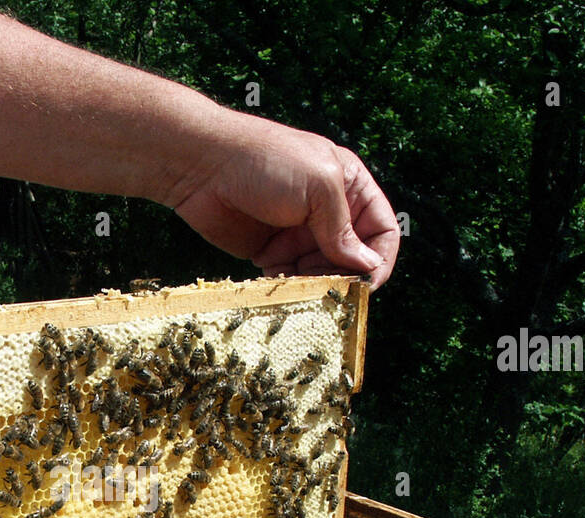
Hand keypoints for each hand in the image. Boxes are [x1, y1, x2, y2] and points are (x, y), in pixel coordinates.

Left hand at [169, 115, 399, 289]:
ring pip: (323, 273)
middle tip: (330, 289)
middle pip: (353, 258)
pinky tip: (279, 280)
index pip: (382, 230)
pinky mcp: (271, 252)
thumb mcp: (319, 186)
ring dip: (317, 285)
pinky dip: (291, 286)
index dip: (379, 259)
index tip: (368, 283)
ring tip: (303, 285)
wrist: (203, 167)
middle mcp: (328, 212)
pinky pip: (292, 279)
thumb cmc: (266, 162)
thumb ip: (343, 229)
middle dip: (345, 276)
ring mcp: (299, 234)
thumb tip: (368, 267)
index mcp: (349, 187)